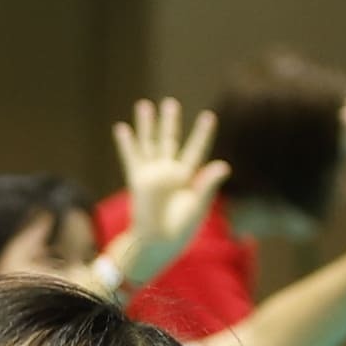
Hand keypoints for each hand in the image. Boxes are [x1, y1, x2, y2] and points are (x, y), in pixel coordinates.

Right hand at [109, 98, 225, 282]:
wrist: (157, 243)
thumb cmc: (180, 229)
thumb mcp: (199, 206)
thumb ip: (208, 184)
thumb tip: (224, 165)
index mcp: (187, 178)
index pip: (196, 150)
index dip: (202, 134)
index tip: (209, 116)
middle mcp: (168, 172)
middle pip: (169, 140)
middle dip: (169, 122)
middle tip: (170, 103)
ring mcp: (152, 174)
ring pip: (149, 143)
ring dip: (146, 125)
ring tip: (144, 105)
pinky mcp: (137, 180)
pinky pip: (131, 157)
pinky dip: (126, 143)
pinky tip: (121, 127)